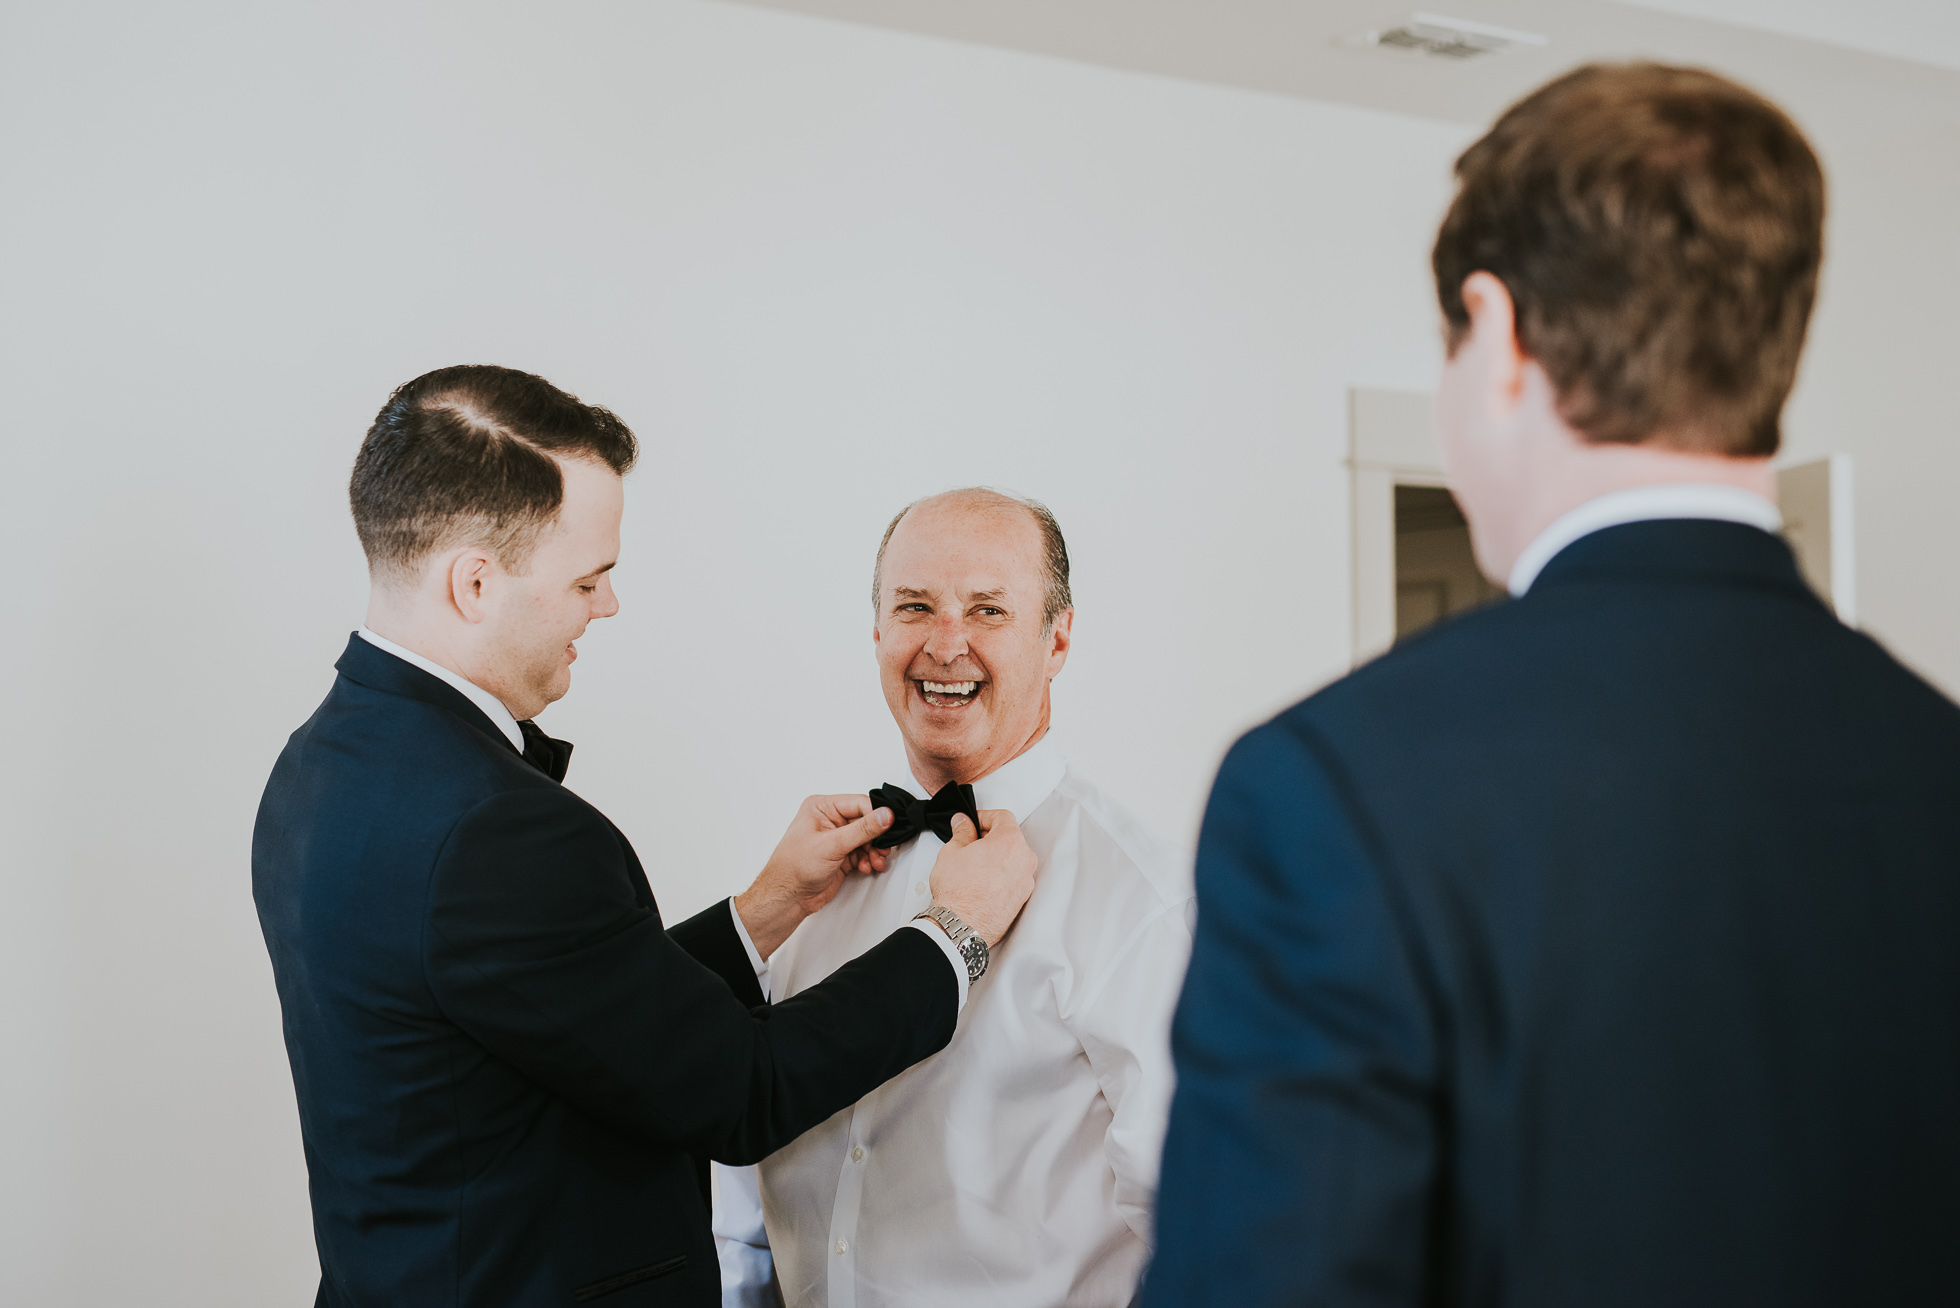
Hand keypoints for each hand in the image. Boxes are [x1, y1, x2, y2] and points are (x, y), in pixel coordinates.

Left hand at [736, 795, 894, 958]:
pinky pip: (864, 852)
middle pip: (866, 822)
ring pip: (867, 839)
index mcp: (821, 808)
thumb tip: (884, 815)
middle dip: (877, 837)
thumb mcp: (831, 844)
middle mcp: (829, 820)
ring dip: (874, 850)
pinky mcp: (841, 855)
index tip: (889, 825)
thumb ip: (862, 830)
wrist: (788, 897)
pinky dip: (869, 860)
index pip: (858, 803)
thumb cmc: (793, 868)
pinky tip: (867, 866)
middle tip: (883, 847)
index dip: (876, 815)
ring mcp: (836, 839)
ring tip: (876, 860)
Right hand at [928, 810, 1037, 948]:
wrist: (961, 926)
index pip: (1003, 817)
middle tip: (970, 843)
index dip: (984, 816)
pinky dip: (1001, 876)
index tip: (973, 822)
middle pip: (1011, 838)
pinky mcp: (1021, 899)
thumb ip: (962, 832)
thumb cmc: (958, 893)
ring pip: (1013, 859)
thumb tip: (964, 824)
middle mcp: (1024, 860)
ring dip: (997, 857)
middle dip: (991, 837)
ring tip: (974, 865)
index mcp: (1010, 842)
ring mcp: (1025, 881)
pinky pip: (1013, 878)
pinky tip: (982, 882)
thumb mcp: (952, 851)